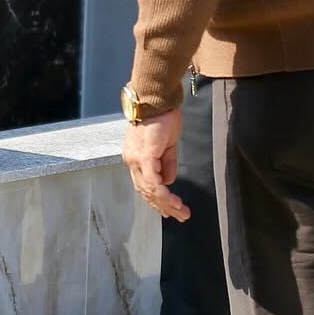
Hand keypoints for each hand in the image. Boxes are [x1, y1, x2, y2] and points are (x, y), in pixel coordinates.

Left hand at [122, 108, 190, 222]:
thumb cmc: (162, 116)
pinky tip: (176, 203)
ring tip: (183, 213)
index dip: (157, 199)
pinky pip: (154, 183)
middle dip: (164, 207)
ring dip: (167, 205)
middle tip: (180, 216)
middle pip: (145, 191)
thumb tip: (169, 181)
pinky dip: (165, 195)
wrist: (156, 98)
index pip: (144, 184)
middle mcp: (131, 159)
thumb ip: (166, 163)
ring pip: (149, 190)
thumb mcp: (166, 144)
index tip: (172, 210)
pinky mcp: (145, 156)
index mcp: (134, 156)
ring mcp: (136, 158)